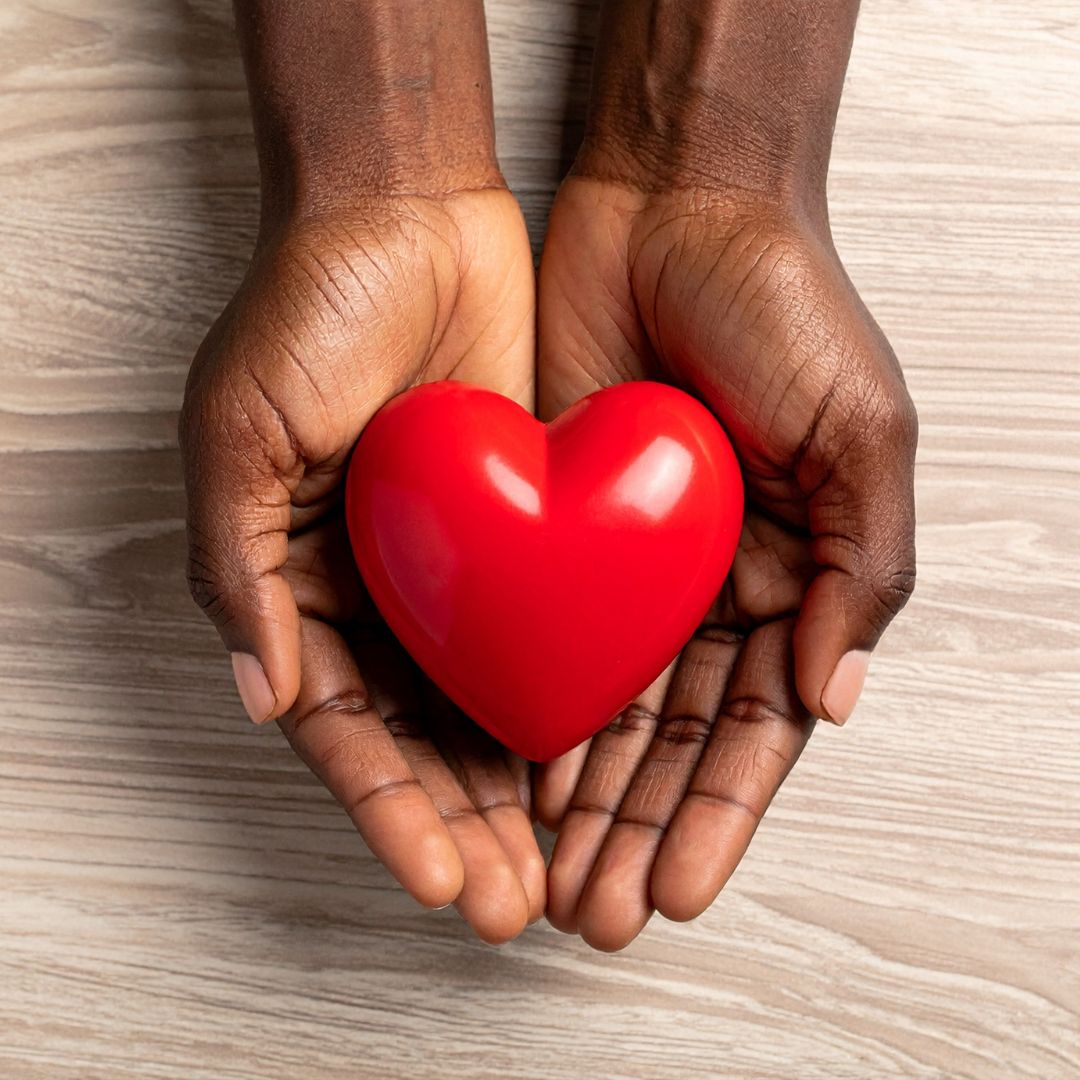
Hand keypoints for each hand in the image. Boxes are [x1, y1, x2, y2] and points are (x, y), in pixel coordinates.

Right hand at [180, 186, 542, 942]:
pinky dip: (570, 702)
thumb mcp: (239, 433)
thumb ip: (236, 568)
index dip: (388, 809)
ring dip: (523, 792)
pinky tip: (601, 764)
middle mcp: (382, 593)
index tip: (442, 877)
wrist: (409, 212)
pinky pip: (551, 631)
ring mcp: (459, 567)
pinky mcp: (528, 529)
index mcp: (302, 587)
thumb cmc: (310, 312)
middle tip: (519, 904)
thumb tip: (262, 694)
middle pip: (424, 741)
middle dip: (466, 827)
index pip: (344, 730)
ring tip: (567, 868)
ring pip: (493, 705)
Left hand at [532, 174, 916, 948]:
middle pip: (671, 743)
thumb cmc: (785, 304)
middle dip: (638, 831)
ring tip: (547, 875)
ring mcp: (632, 563)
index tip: (681, 892)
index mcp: (793, 578)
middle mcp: (711, 586)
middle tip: (597, 913)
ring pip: (603, 709)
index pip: (755, 732)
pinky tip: (512, 775)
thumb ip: (867, 567)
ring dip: (580, 797)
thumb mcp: (865, 428)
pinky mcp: (558, 525)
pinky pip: (543, 636)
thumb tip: (830, 699)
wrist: (676, 203)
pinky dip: (532, 710)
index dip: (720, 817)